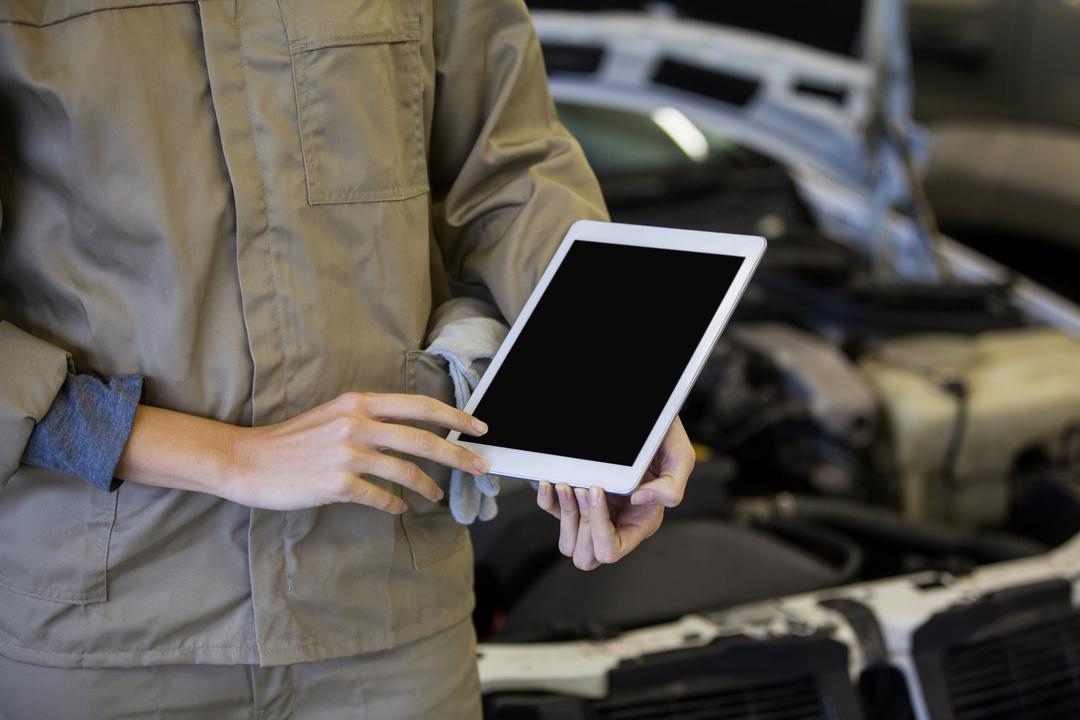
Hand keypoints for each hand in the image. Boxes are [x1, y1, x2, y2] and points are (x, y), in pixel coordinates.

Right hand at [220, 392, 489, 511]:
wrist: (248, 461)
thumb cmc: (292, 441)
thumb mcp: (333, 416)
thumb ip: (370, 420)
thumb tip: (411, 434)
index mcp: (358, 403)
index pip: (420, 405)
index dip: (455, 416)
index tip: (480, 427)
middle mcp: (357, 424)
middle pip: (423, 439)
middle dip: (458, 454)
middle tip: (480, 466)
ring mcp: (347, 454)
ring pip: (406, 471)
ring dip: (428, 485)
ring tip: (436, 494)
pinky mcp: (337, 484)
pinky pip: (381, 497)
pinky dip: (395, 505)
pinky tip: (399, 508)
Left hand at [536, 416, 694, 569]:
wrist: (649, 425)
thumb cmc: (664, 443)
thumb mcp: (680, 460)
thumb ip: (670, 488)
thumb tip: (639, 500)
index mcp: (640, 522)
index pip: (612, 549)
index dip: (600, 530)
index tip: (599, 491)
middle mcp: (616, 522)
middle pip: (587, 556)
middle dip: (581, 524)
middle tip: (586, 489)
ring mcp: (595, 512)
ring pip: (568, 543)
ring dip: (564, 515)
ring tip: (568, 485)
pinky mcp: (579, 498)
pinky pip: (554, 513)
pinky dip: (548, 501)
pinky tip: (551, 483)